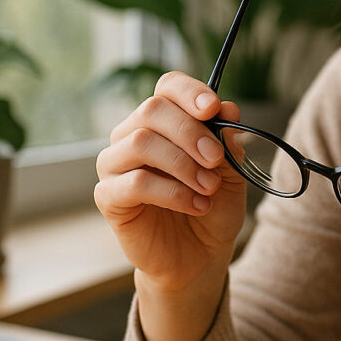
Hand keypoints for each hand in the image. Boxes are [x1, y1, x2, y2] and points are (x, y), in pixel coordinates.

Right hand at [94, 71, 247, 294]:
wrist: (200, 253)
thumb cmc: (212, 204)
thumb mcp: (231, 171)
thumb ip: (227, 140)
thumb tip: (228, 109)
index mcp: (164, 121)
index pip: (167, 87)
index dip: (189, 92)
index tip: (213, 109)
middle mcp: (133, 135)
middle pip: (152, 110)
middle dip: (190, 132)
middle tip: (215, 159)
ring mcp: (116, 165)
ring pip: (141, 143)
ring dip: (183, 164)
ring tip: (208, 187)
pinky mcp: (109, 196)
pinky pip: (134, 182)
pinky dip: (173, 192)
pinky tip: (196, 205)